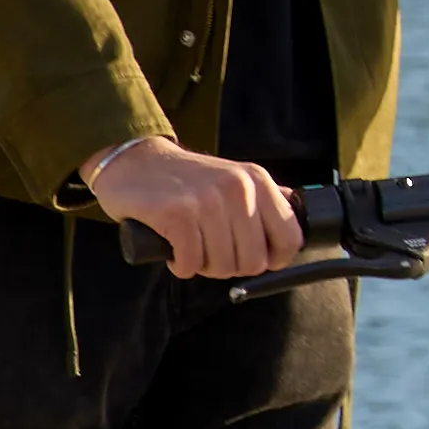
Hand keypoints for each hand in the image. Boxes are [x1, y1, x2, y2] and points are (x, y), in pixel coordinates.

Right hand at [88, 142, 310, 279]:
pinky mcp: (177, 215)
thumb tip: (293, 236)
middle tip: (212, 254)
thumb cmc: (187, 180)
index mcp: (258, 182)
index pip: (289, 238)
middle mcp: (238, 189)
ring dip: (204, 267)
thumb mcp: (235, 180)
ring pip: (222, 266)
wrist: (135, 162)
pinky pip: (191, 264)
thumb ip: (264, 203)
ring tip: (192, 248)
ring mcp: (208, 201)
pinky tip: (175, 251)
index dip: (275, 260)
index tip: (256, 261)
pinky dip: (182, 266)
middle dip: (232, 267)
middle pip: (254, 261)